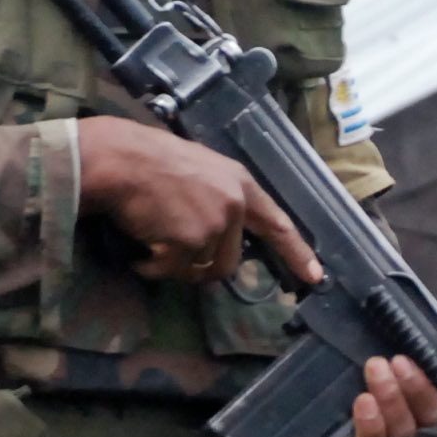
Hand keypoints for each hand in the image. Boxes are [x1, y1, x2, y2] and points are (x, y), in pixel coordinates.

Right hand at [72, 114, 321, 288]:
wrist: (121, 159)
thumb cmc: (151, 159)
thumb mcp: (200, 170)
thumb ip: (220, 198)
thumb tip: (222, 235)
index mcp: (240, 184)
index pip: (277, 224)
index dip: (297, 252)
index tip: (315, 277)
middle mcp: (235, 205)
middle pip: (229, 262)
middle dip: (201, 265)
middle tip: (172, 251)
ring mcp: (215, 224)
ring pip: (199, 269)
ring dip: (173, 265)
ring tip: (151, 240)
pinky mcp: (192, 241)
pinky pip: (172, 271)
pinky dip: (152, 267)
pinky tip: (140, 248)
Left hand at [340, 315, 436, 436]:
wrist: (321, 345)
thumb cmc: (376, 340)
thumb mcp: (412, 325)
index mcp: (418, 399)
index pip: (434, 408)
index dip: (423, 389)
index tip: (404, 359)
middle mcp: (399, 422)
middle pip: (412, 425)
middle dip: (398, 396)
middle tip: (379, 364)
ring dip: (380, 415)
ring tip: (364, 388)